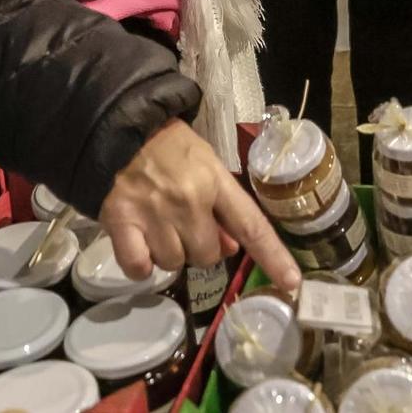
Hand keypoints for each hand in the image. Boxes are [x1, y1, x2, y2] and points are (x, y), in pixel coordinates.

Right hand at [99, 119, 300, 288]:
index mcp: (215, 182)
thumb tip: (232, 248)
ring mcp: (155, 213)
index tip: (292, 284)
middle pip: (207, 255)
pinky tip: (139, 243)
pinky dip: (140, 264)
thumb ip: (221, 206)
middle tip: (184, 224)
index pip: (252, 226)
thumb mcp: (205, 164)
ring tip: (158, 225)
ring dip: (168, 253)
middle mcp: (189, 200)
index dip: (274, 257)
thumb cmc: (169, 146)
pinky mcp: (121, 222)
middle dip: (200, 248)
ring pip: (173, 264)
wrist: (119, 128)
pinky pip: (139, 268)